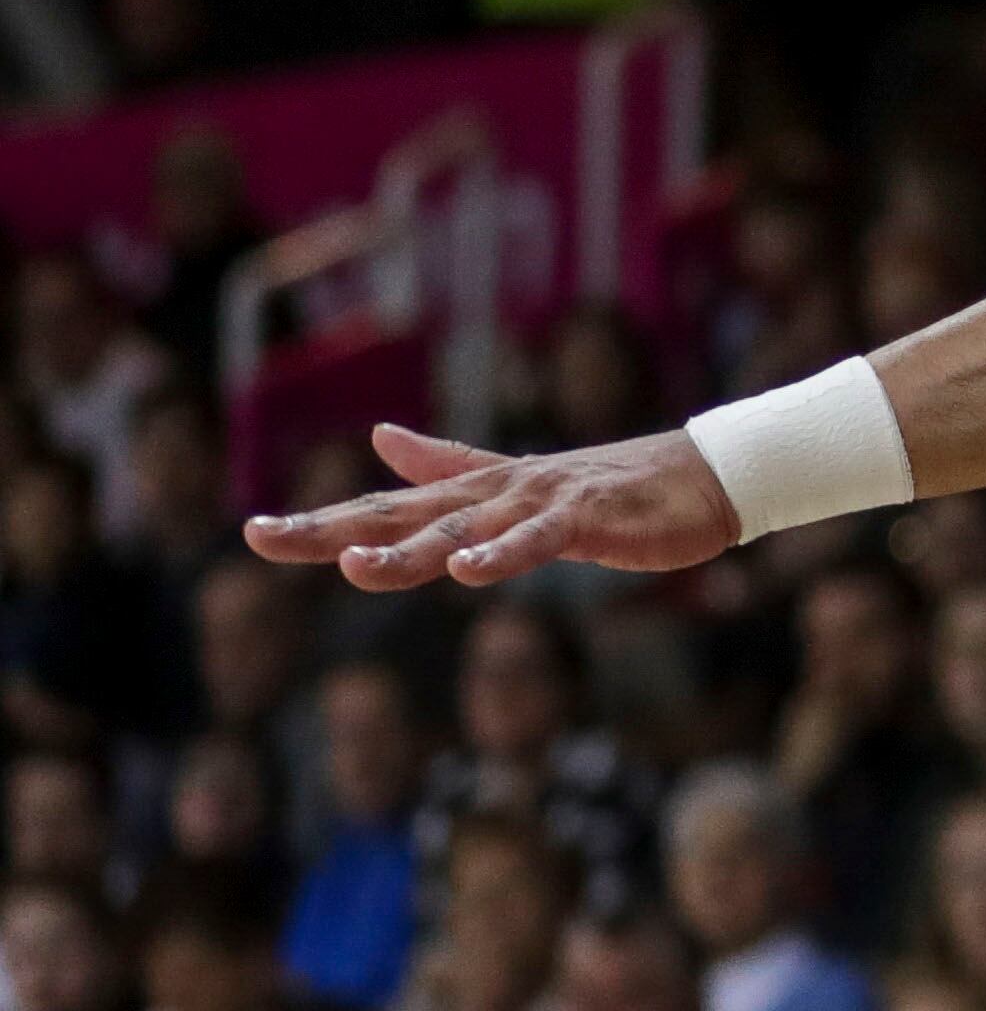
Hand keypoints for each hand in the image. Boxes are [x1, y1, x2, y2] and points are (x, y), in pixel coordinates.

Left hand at [244, 422, 739, 590]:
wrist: (705, 474)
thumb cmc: (618, 486)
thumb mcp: (520, 484)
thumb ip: (449, 464)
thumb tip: (380, 439)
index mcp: (478, 493)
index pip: (386, 509)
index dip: (321, 521)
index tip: (255, 533)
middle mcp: (496, 493)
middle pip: (402, 516)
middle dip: (331, 531)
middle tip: (261, 538)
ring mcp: (540, 503)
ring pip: (461, 530)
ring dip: (408, 550)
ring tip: (352, 569)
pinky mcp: (587, 517)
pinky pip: (539, 540)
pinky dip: (503, 554)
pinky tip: (468, 571)